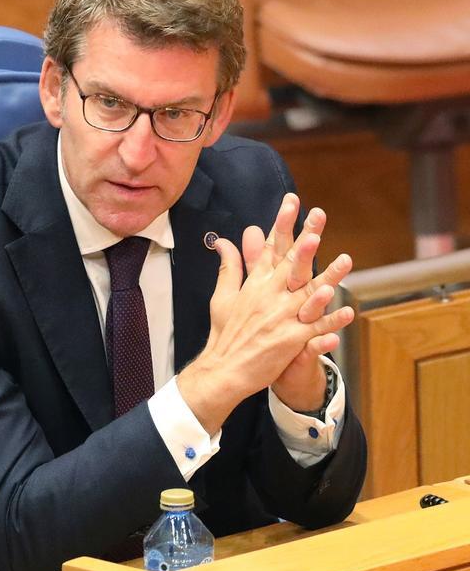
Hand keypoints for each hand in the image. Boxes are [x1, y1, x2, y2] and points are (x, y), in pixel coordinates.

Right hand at [178, 205, 353, 433]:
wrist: (223, 369)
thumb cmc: (224, 333)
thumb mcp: (223, 297)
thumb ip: (229, 267)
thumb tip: (223, 241)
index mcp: (254, 285)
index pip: (271, 248)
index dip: (282, 224)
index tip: (292, 202)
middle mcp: (268, 297)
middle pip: (291, 264)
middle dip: (306, 239)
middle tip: (318, 218)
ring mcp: (281, 318)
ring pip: (309, 294)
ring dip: (328, 276)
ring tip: (345, 261)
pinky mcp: (290, 340)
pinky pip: (316, 329)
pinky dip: (331, 321)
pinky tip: (347, 311)